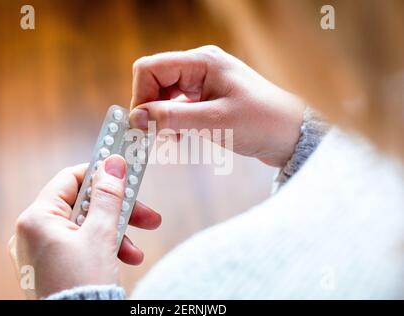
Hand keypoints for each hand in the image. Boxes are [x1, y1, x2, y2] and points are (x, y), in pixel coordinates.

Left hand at [8, 155, 160, 298]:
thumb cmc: (82, 284)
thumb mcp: (101, 234)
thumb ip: (108, 195)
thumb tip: (113, 162)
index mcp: (37, 219)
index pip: (71, 179)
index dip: (100, 175)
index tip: (125, 174)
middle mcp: (33, 231)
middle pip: (82, 205)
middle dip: (118, 211)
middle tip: (146, 215)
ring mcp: (41, 249)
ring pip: (85, 226)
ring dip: (115, 233)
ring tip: (136, 250)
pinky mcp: (51, 264)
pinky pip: (80, 244)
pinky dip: (102, 248)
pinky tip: (125, 259)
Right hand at [130, 45, 304, 166]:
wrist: (292, 135)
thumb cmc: (262, 123)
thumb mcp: (214, 122)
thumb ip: (172, 118)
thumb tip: (135, 118)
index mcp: (202, 62)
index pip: (151, 68)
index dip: (141, 96)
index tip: (142, 125)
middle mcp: (200, 67)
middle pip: (155, 81)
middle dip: (150, 109)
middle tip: (153, 137)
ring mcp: (204, 82)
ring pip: (164, 95)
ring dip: (161, 118)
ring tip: (171, 140)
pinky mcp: (208, 97)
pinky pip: (178, 105)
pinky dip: (173, 122)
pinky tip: (179, 138)